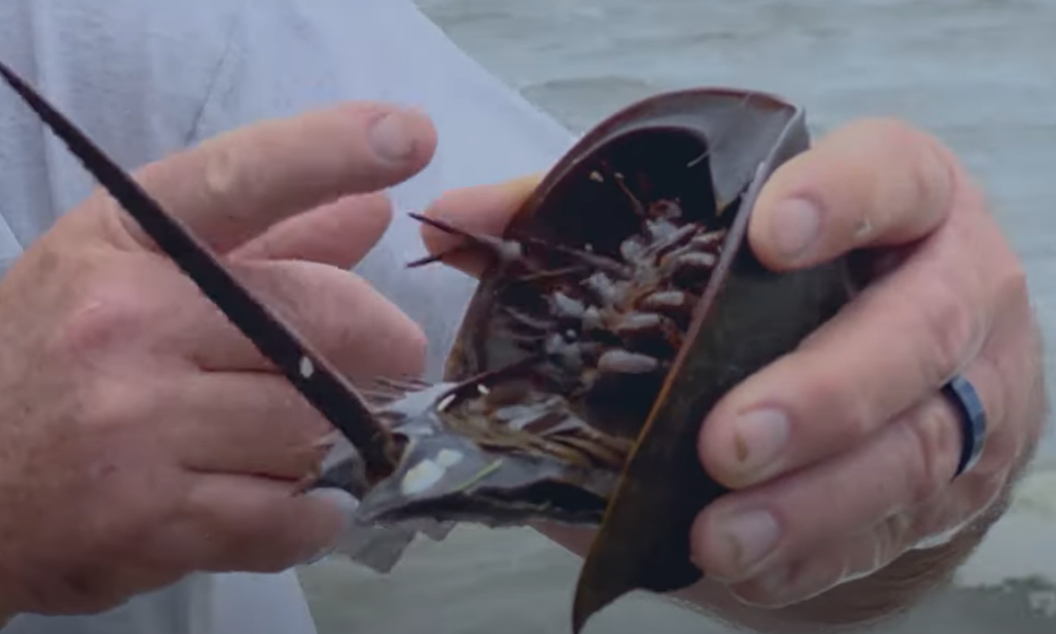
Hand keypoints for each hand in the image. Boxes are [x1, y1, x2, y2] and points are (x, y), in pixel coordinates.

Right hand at [0, 102, 436, 632]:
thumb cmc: (40, 363)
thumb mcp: (120, 274)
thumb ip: (255, 245)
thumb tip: (369, 214)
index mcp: (119, 244)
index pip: (238, 179)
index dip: (330, 152)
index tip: (406, 138)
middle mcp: (123, 322)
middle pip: (316, 322)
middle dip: (382, 345)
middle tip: (393, 357)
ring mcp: (134, 426)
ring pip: (310, 427)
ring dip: (328, 439)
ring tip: (298, 437)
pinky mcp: (148, 520)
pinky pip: (285, 517)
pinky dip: (310, 517)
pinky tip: (294, 501)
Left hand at [417, 118, 1044, 625]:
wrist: (905, 365)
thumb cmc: (789, 280)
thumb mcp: (718, 228)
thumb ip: (592, 219)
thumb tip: (458, 223)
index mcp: (899, 202)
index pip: (892, 176)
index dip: (842, 199)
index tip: (771, 233)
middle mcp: (946, 291)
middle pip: (912, 333)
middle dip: (821, 393)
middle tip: (727, 441)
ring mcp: (963, 394)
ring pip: (911, 451)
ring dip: (813, 504)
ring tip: (723, 536)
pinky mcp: (950, 483)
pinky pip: (891, 528)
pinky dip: (815, 553)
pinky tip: (749, 566)